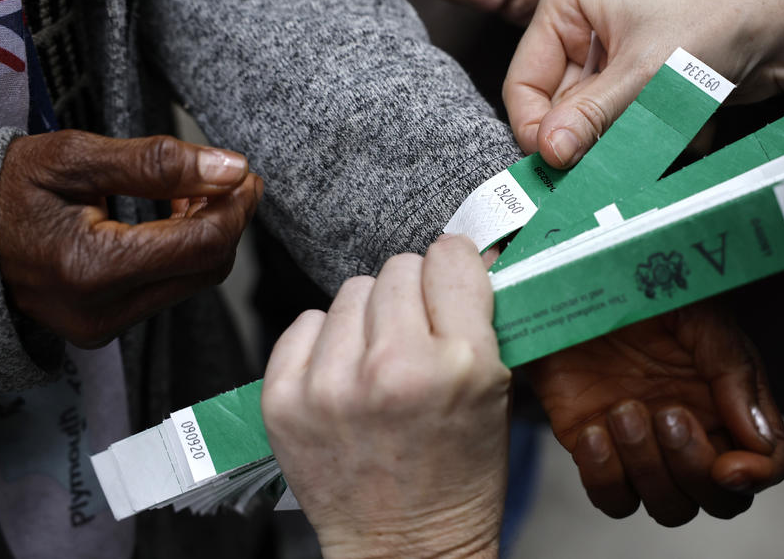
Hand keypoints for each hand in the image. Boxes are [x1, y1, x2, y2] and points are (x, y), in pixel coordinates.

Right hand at [0, 130, 260, 346]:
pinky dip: (183, 252)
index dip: (234, 208)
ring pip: (192, 281)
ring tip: (198, 189)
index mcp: (89, 268)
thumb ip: (158, 163)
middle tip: (231, 177)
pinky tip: (175, 215)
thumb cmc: (5, 189)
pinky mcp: (104, 327)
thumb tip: (230, 168)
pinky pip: (168, 289)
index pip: (199, 245)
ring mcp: (101, 326)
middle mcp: (99, 311)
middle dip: (228, 220)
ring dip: (208, 234)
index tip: (246, 174)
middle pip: (205, 268)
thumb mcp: (74, 158)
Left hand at [262, 235, 509, 558]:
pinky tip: (345, 376)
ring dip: (370, 318)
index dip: (453, 270)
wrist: (404, 550)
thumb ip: (479, 320)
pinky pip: (306, 322)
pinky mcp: (285, 399)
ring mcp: (332, 384)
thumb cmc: (460, 478)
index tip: (450, 285)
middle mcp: (392, 367)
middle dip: (412, 295)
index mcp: (461, 364)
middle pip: (397, 268)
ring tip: (379, 363)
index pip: (449, 258)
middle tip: (417, 335)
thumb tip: (466, 255)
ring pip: (352, 291)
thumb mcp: (497, 394)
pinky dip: (327, 341)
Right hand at [503, 0, 783, 166]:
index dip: (537, 126)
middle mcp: (580, 30)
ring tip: (660, 137)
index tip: (556, 163)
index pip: (523, 81)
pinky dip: (643, 141)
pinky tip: (680, 129)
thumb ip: (592, 117)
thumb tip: (549, 151)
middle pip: (557, 108)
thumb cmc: (718, 24)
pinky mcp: (632, 86)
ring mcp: (606, 60)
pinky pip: (617, 129)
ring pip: (589, 126)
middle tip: (608, 166)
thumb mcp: (645, 75)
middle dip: (587, 140)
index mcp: (568, 5)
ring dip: (621, 144)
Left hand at [527, 303, 783, 522]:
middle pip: (720, 500)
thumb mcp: (699, 316)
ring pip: (668, 506)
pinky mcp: (595, 449)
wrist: (569, 280)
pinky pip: (611, 497)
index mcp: (729, 400)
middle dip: (693, 468)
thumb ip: (734, 374)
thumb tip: (762, 443)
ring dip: (647, 469)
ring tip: (623, 410)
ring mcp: (643, 445)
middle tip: (666, 414)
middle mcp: (693, 431)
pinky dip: (604, 477)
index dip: (760, 475)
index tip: (730, 468)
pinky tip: (593, 432)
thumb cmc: (640, 288)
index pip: (769, 459)